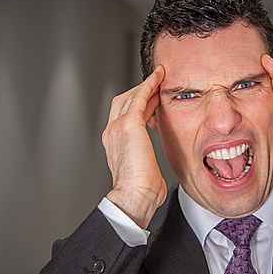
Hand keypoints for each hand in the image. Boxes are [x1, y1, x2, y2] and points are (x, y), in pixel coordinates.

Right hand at [102, 65, 166, 228]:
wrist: (134, 196)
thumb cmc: (142, 191)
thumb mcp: (145, 170)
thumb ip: (147, 161)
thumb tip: (156, 169)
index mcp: (115, 144)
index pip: (124, 115)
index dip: (138, 104)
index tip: (152, 99)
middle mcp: (112, 132)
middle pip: (124, 102)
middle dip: (141, 91)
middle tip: (157, 84)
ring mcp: (117, 127)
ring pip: (131, 97)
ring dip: (146, 86)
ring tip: (160, 77)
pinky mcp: (128, 124)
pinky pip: (139, 97)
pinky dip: (149, 85)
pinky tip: (158, 78)